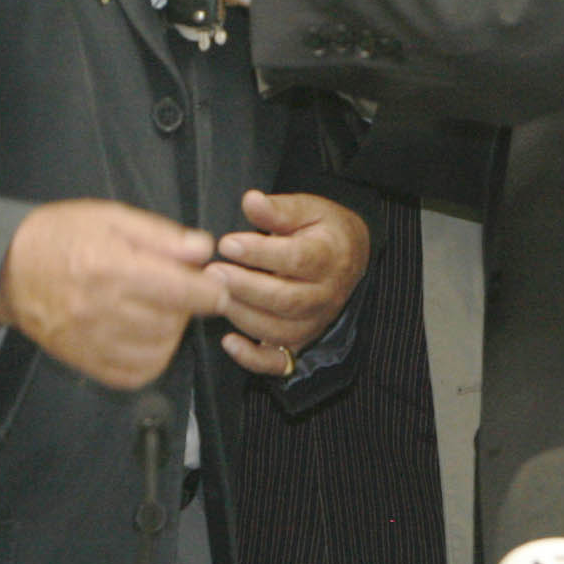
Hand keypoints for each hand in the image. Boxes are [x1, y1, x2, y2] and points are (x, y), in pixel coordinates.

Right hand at [0, 198, 228, 388]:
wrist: (7, 268)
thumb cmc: (61, 236)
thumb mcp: (111, 218)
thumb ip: (160, 235)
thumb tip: (203, 251)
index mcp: (110, 268)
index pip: (179, 291)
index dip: (210, 292)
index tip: (218, 287)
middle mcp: (100, 310)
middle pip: (171, 322)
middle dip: (188, 307)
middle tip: (180, 289)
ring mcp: (90, 342)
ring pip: (157, 350)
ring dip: (171, 332)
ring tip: (160, 309)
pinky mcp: (83, 362)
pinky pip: (133, 374)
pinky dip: (150, 359)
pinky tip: (146, 336)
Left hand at [209, 188, 370, 375]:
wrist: (350, 257)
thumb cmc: (324, 231)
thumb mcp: (309, 209)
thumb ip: (279, 208)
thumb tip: (251, 201)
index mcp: (330, 257)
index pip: (297, 259)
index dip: (260, 253)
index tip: (229, 243)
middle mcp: (325, 295)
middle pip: (286, 299)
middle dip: (246, 287)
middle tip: (214, 272)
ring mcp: (313, 322)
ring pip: (278, 329)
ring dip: (243, 315)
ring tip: (216, 294)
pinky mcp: (301, 342)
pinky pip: (278, 362)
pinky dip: (253, 359)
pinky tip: (230, 342)